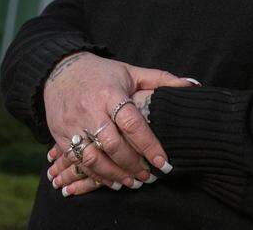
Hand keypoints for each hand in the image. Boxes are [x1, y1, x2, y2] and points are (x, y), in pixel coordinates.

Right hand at [42, 51, 197, 196]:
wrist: (60, 70)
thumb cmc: (103, 73)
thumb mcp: (132, 71)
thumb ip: (162, 80)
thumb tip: (193, 85)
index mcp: (111, 93)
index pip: (132, 123)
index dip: (149, 145)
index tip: (164, 162)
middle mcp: (90, 110)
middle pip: (113, 144)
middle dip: (133, 164)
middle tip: (149, 176)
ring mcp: (72, 124)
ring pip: (93, 157)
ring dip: (114, 174)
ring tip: (132, 182)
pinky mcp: (59, 135)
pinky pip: (77, 161)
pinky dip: (95, 174)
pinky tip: (111, 180)